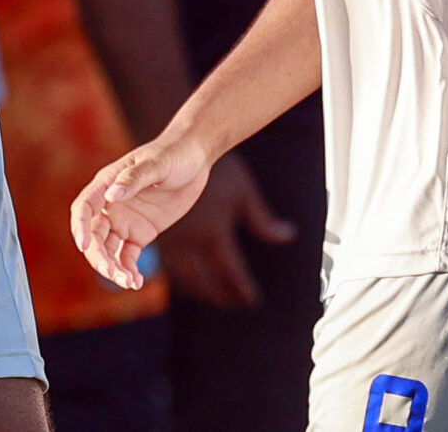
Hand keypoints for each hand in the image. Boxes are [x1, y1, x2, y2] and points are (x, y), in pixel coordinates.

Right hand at [71, 130, 213, 291]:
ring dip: (113, 268)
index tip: (84, 246)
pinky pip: (127, 256)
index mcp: (106, 184)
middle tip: (114, 274)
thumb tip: (110, 196)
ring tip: (129, 282)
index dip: (80, 226)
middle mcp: (110, 205)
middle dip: (99, 257)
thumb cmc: (173, 154)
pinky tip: (136, 282)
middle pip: (94, 236)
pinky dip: (128, 270)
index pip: (84, 208)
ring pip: (108, 250)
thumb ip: (133, 179)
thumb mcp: (155, 164)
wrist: (194, 159)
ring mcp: (124, 221)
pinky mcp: (139, 233)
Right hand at [152, 153, 294, 307]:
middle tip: (236, 302)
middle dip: (222, 297)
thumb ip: (264, 221)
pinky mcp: (158, 234)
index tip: (253, 301)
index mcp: (214, 233)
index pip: (232, 274)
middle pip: (207, 283)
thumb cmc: (217, 167)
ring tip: (215, 295)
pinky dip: (182, 278)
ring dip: (201, 291)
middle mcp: (191, 243)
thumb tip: (289, 235)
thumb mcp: (244, 191)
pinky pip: (170, 267)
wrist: (181, 145)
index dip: (244, 291)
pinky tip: (191, 278)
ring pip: (185, 279)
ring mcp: (171, 240)